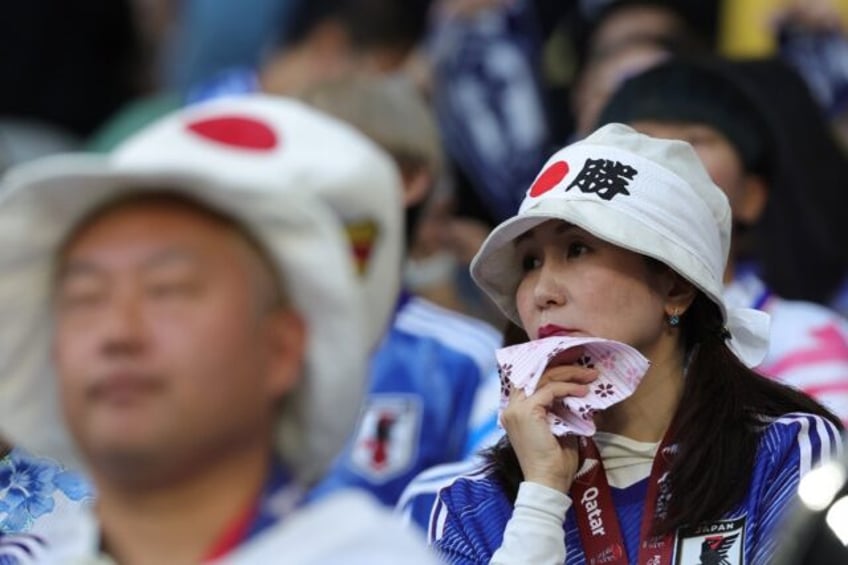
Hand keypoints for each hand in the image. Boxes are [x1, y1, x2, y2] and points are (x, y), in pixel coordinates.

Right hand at [501, 363, 597, 492]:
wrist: (548, 482)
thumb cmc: (555, 462)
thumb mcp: (560, 428)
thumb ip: (561, 409)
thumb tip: (579, 392)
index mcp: (516, 411)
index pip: (531, 380)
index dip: (553, 370)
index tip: (576, 368)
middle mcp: (512, 407)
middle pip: (536, 374)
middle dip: (565, 368)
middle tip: (588, 370)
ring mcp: (516, 409)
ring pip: (543, 377)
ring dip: (569, 374)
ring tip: (590, 376)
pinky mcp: (526, 411)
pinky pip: (550, 389)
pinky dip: (568, 388)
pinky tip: (583, 391)